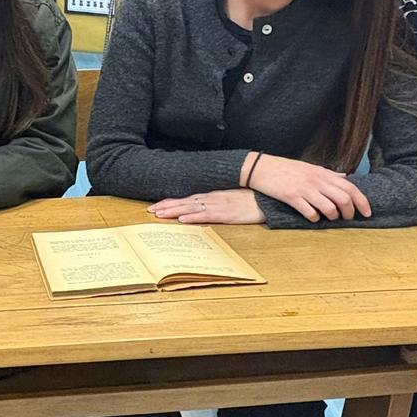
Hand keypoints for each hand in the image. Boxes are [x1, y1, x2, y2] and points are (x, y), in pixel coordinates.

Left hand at [149, 189, 264, 223]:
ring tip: (159, 214)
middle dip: (166, 206)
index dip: (170, 202)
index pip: (186, 199)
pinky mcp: (226, 214)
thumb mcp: (229, 201)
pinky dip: (194, 217)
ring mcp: (218, 205)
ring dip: (174, 211)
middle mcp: (211, 199)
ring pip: (191, 208)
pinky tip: (183, 219)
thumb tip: (201, 211)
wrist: (266, 197)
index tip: (156, 206)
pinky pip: (207, 215)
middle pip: (184, 202)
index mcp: (211, 197)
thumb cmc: (249, 200)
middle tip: (150, 210)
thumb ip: (215, 204)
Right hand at [244, 153, 370, 222]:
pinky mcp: (292, 197)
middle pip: (343, 199)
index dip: (362, 201)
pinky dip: (314, 219)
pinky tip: (313, 218)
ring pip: (329, 208)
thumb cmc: (286, 168)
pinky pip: (310, 212)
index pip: (350, 188)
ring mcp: (304, 189)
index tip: (367, 212)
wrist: (262, 168)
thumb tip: (345, 178)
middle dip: (350, 212)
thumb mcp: (310, 167)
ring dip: (333, 217)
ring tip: (330, 218)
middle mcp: (316, 180)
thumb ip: (329, 174)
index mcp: (323, 173)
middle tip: (348, 219)